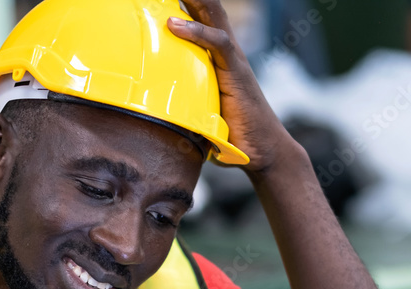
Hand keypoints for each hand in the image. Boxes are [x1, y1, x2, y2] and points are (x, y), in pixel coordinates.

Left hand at [168, 0, 296, 173]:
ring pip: (214, 17)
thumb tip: (148, 116)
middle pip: (208, 9)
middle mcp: (226, 52)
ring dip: (194, 0)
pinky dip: (197, 32)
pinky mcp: (237, 73)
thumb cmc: (231, 136)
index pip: (200, 20)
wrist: (262, 151)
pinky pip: (218, 44)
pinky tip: (175, 24)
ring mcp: (233, 60)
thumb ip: (179, 104)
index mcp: (216, 57)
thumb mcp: (199, 114)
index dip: (185, 5)